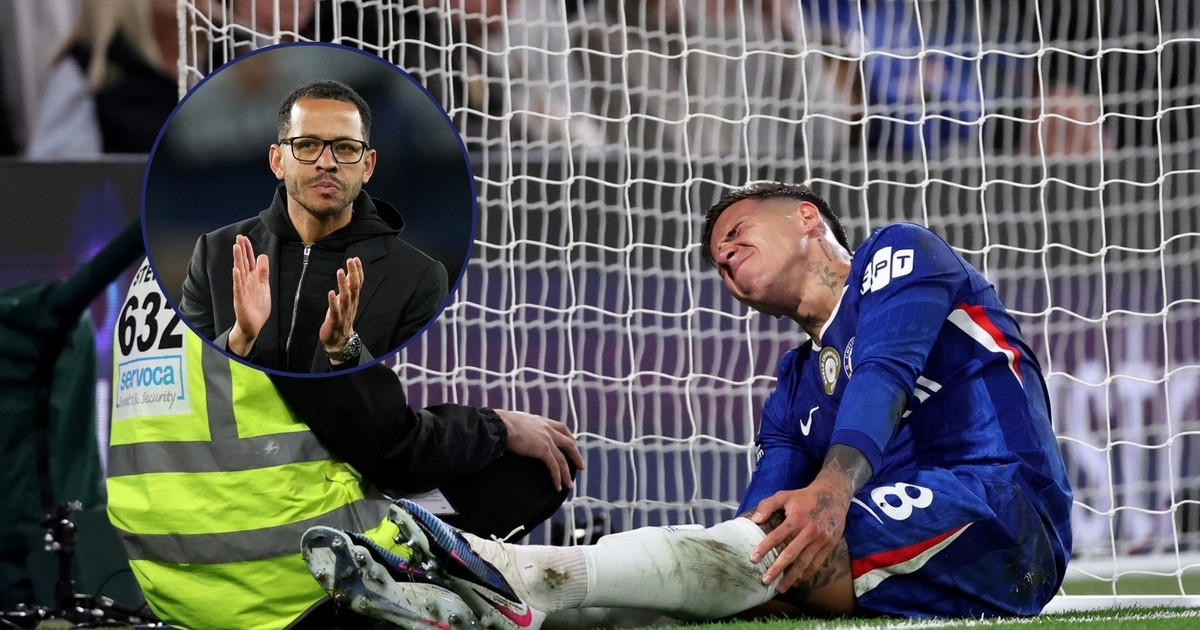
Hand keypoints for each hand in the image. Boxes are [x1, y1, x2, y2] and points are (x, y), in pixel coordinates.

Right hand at [229, 234, 269, 356]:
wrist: (253, 325)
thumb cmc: (257, 306)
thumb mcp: (264, 286)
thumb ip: (263, 272)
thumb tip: (263, 256)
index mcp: (252, 278)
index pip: (249, 260)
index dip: (247, 249)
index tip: (244, 238)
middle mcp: (246, 282)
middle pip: (243, 263)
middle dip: (241, 250)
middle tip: (238, 237)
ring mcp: (242, 290)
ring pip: (239, 272)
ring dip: (238, 259)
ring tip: (236, 247)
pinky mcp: (240, 299)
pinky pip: (238, 288)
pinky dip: (237, 279)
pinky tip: (235, 270)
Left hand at [319, 257, 362, 359]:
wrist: (339, 341)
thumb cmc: (341, 318)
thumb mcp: (345, 301)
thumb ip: (348, 288)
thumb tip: (349, 273)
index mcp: (353, 300)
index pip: (358, 283)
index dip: (357, 271)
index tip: (355, 259)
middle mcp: (351, 305)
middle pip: (354, 287)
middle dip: (353, 273)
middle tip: (350, 260)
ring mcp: (343, 312)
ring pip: (346, 297)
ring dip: (343, 284)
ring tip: (340, 271)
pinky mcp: (335, 320)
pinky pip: (334, 310)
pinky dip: (333, 301)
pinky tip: (330, 293)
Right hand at [494, 409, 584, 491]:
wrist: (499, 425)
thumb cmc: (499, 423)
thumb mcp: (513, 421)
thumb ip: (517, 426)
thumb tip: (509, 431)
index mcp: (540, 421)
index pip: (560, 427)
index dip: (568, 436)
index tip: (573, 442)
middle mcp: (546, 429)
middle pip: (568, 442)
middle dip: (575, 455)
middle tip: (580, 465)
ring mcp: (547, 439)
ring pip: (563, 459)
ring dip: (567, 473)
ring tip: (570, 484)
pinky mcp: (543, 450)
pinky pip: (554, 466)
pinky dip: (557, 477)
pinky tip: (558, 486)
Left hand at [748, 478, 849, 592]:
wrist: (834, 495)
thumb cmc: (805, 497)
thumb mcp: (785, 495)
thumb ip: (767, 505)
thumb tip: (755, 520)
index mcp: (796, 518)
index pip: (777, 536)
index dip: (764, 548)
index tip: (753, 558)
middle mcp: (809, 531)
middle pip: (791, 554)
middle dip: (777, 569)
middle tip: (765, 580)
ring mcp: (821, 540)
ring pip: (804, 562)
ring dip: (792, 577)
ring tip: (780, 588)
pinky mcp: (829, 545)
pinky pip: (816, 564)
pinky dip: (806, 574)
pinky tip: (797, 581)